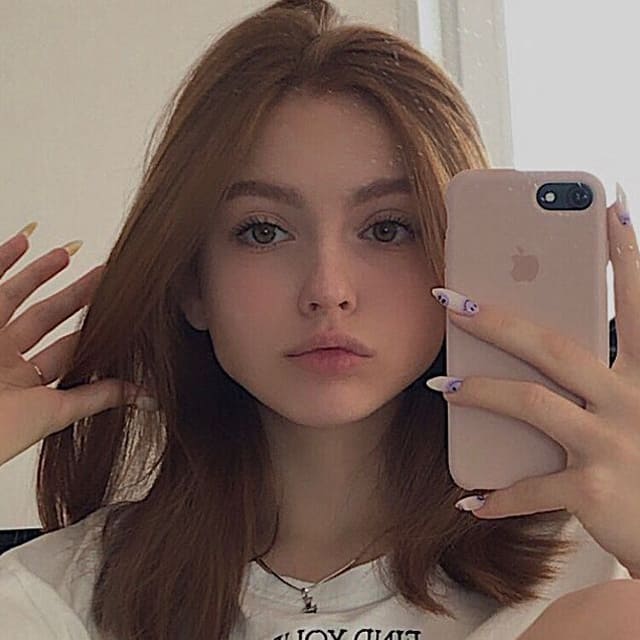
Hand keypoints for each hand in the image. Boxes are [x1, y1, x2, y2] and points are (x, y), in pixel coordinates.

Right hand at [0, 226, 153, 466]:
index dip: (94, 327)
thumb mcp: (55, 412)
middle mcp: (4, 360)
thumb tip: (148, 397)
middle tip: (105, 274)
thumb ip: (97, 398)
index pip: (68, 348)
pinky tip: (24, 241)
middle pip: (46, 318)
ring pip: (16, 298)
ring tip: (68, 253)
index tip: (120, 307)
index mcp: (27, 384)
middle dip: (77, 295)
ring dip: (40, 273)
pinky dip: (3, 260)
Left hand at [427, 184, 639, 577]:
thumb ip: (605, 378)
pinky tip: (469, 499)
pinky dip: (496, 494)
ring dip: (477, 391)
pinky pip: (530, 486)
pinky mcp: (595, 489)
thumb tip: (545, 348)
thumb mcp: (639, 410)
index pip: (636, 305)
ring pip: (531, 402)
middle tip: (452, 301)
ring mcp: (614, 444)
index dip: (627, 255)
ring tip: (440, 386)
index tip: (613, 207)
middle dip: (498, 320)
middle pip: (556, 346)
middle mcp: (634, 400)